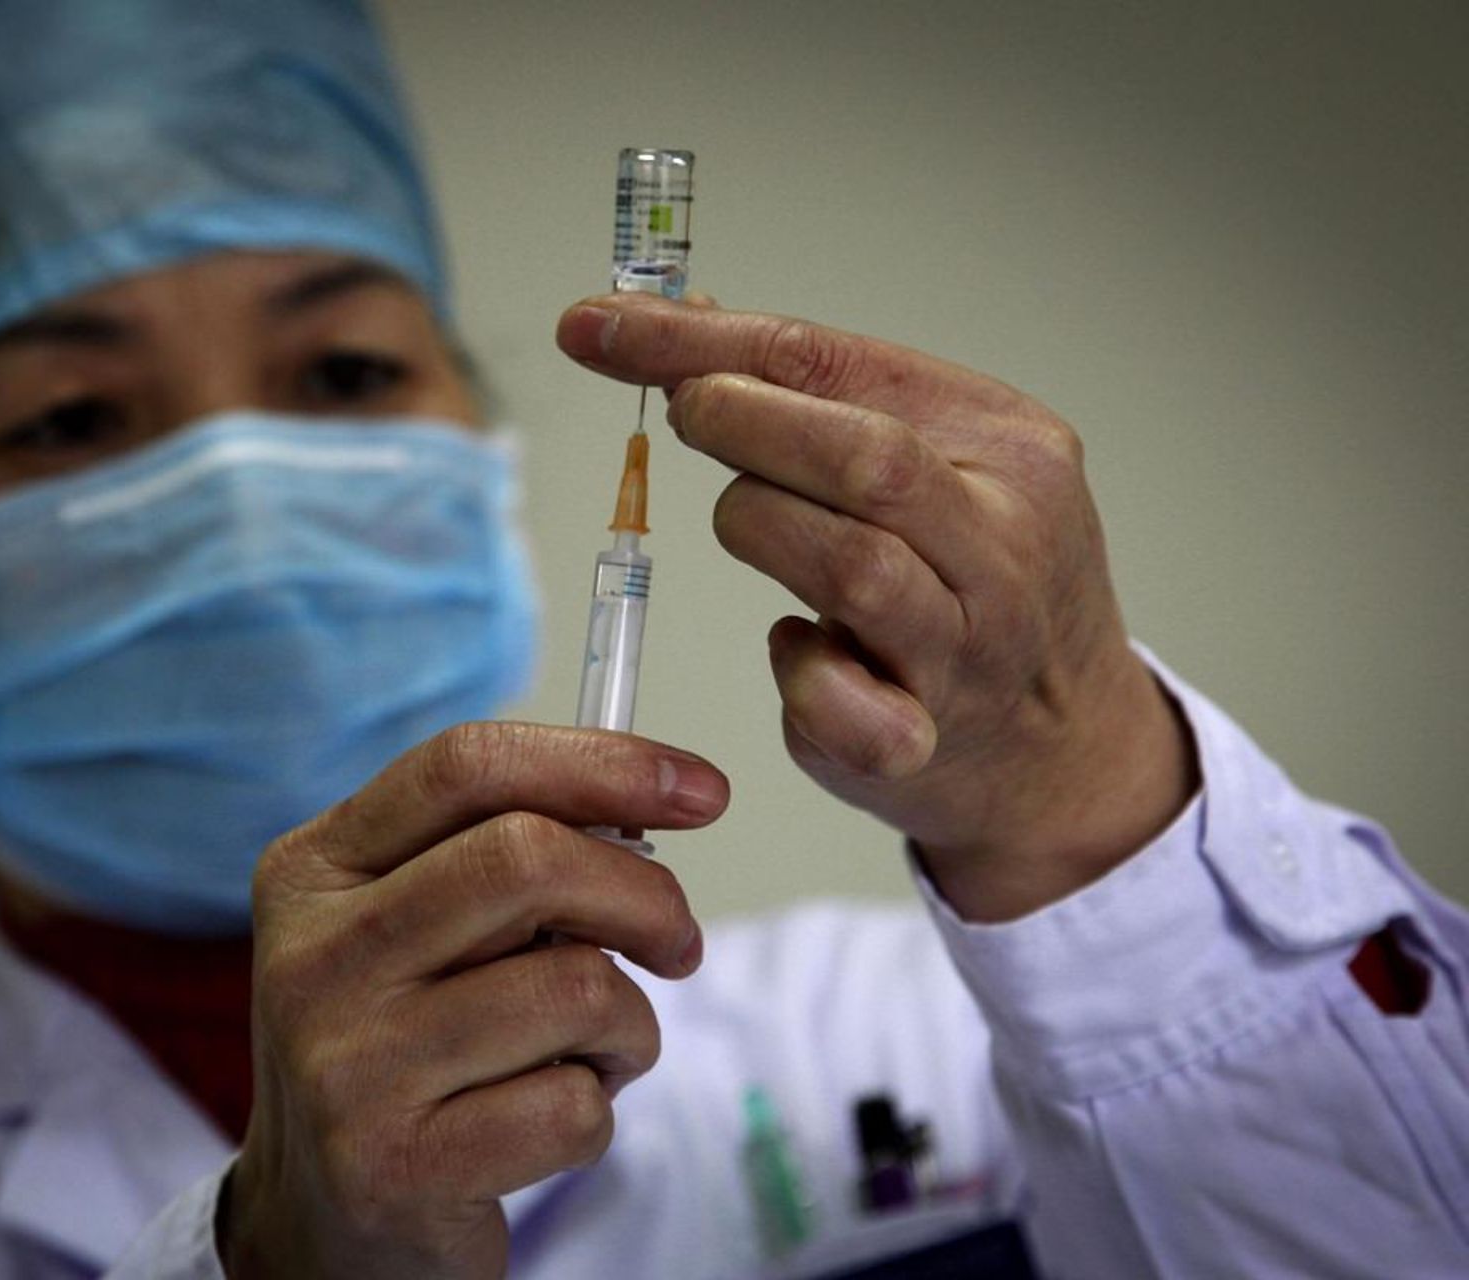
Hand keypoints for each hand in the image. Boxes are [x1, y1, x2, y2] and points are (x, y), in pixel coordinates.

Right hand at [222, 722, 728, 1278]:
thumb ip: (500, 854)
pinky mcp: (395, 1167)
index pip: (465, 766)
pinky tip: (545, 1120)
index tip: (699, 789)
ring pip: (572, 986)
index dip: (599, 762)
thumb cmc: (403, 1049)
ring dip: (628, 1024)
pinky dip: (595, 1110)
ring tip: (592, 1051)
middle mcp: (310, 956)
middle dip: (644, 895)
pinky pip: (571, 1105)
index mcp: (313, 870)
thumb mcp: (413, 929)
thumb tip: (653, 793)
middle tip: (677, 941)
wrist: (325, 1219)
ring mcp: (345, 1065)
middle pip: (527, 860)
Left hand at [555, 295, 1196, 921]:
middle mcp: (1003, 543)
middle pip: (863, 461)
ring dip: (760, 528)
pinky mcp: (921, 743)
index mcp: (1009, 445)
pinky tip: (794, 644)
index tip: (601, 327)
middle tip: (684, 414)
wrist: (1070, 741)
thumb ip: (824, 400)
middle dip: (743, 424)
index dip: (704, 342)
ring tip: (745, 521)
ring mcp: (967, 649)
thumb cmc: (979, 583)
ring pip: (851, 568)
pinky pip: (838, 704)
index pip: (839, 365)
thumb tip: (682, 325)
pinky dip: (793, 670)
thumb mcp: (944, 463)